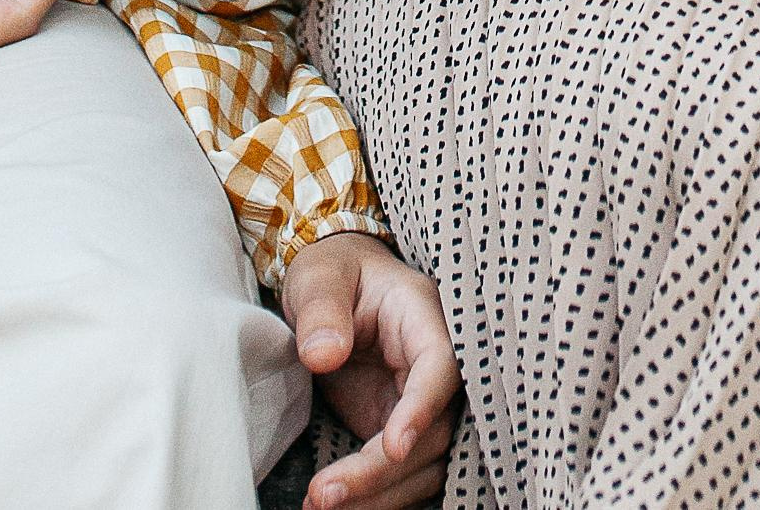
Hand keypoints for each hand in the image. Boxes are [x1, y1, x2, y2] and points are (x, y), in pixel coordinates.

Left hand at [284, 233, 456, 509]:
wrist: (336, 290)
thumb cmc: (333, 273)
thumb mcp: (320, 277)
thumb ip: (321, 309)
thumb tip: (323, 355)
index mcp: (426, 317)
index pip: (441, 366)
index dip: (423, 409)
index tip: (393, 447)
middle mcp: (436, 366)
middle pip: (434, 431)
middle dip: (382, 471)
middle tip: (325, 494)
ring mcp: (423, 403)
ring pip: (424, 464)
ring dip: (378, 494)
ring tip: (318, 505)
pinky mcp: (403, 429)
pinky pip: (402, 473)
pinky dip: (373, 496)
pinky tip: (331, 505)